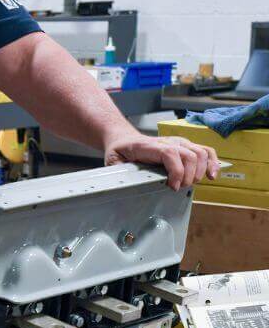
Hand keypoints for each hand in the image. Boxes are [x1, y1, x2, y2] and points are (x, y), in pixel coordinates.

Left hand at [105, 133, 219, 190]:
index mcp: (149, 146)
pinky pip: (205, 151)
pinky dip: (212, 162)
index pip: (170, 154)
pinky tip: (213, 174)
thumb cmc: (120, 152)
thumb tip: (125, 183)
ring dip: (201, 170)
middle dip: (188, 175)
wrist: (124, 140)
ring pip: (200, 152)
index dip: (176, 171)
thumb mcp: (113, 162)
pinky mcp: (185, 146)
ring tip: (193, 183)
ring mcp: (178, 142)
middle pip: (189, 154)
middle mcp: (167, 141)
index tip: (173, 187)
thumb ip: (119, 172)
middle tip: (179, 188)